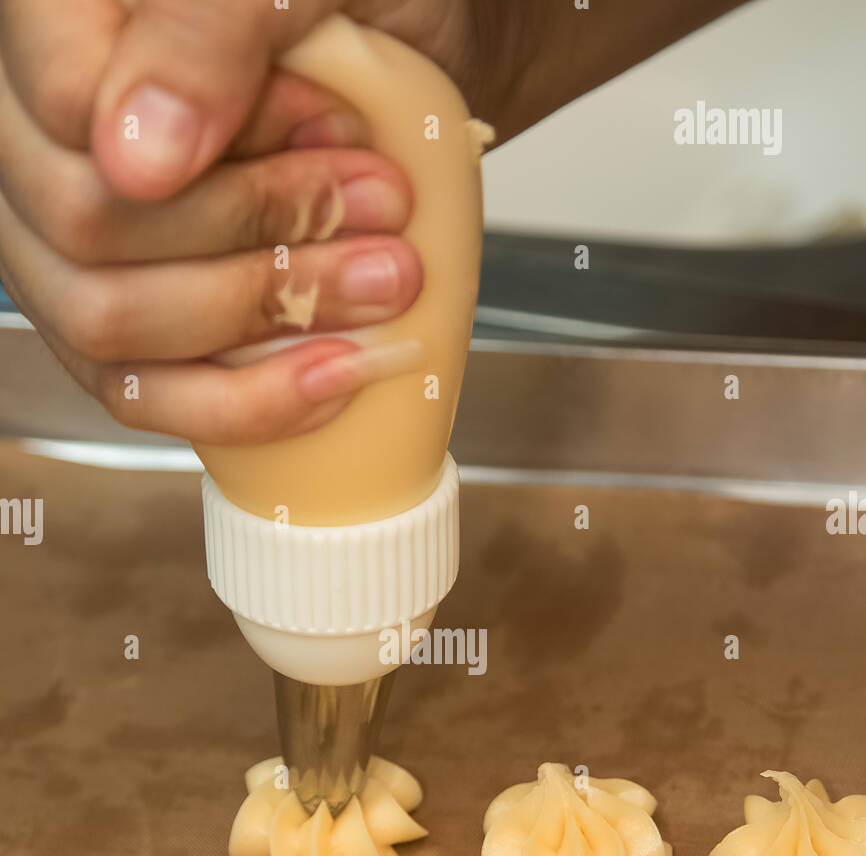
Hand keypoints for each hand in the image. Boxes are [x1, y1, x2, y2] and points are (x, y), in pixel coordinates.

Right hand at [0, 0, 478, 442]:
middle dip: (253, 238)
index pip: (69, 107)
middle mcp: (41, 124)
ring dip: (259, 321)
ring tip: (381, 286)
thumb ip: (208, 27)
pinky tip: (331, 377)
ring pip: (103, 324)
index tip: (332, 130)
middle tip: (380, 210)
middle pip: (82, 229)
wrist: (424, 41)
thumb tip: (136, 162)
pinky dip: (245, 401)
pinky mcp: (124, 313)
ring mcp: (67, 229)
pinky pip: (140, 392)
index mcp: (67, 13)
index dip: (208, 144)